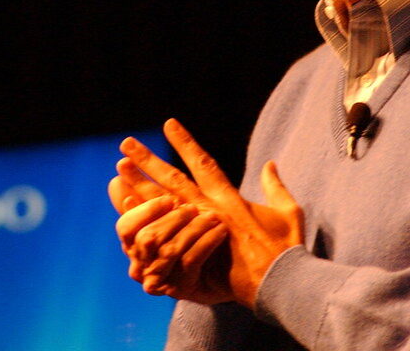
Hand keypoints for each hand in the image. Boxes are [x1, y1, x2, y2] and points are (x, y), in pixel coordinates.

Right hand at [114, 194, 232, 302]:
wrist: (224, 271)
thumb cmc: (189, 235)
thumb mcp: (165, 215)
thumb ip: (142, 200)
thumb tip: (115, 180)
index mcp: (131, 245)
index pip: (125, 227)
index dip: (146, 210)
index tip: (168, 199)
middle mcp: (140, 266)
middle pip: (148, 239)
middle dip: (172, 219)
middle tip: (192, 207)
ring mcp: (159, 281)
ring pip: (170, 250)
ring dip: (192, 229)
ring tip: (212, 215)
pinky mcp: (180, 290)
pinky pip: (190, 262)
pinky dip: (205, 242)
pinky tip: (219, 230)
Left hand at [119, 119, 303, 307]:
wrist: (281, 283)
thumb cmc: (287, 250)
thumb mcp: (289, 213)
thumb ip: (276, 187)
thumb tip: (269, 164)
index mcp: (230, 198)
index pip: (203, 163)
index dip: (185, 143)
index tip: (169, 125)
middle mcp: (210, 208)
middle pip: (173, 178)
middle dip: (149, 160)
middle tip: (126, 144)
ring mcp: (200, 229)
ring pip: (163, 200)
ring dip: (139, 183)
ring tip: (120, 167)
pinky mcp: (194, 250)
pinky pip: (162, 231)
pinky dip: (145, 218)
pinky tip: (127, 205)